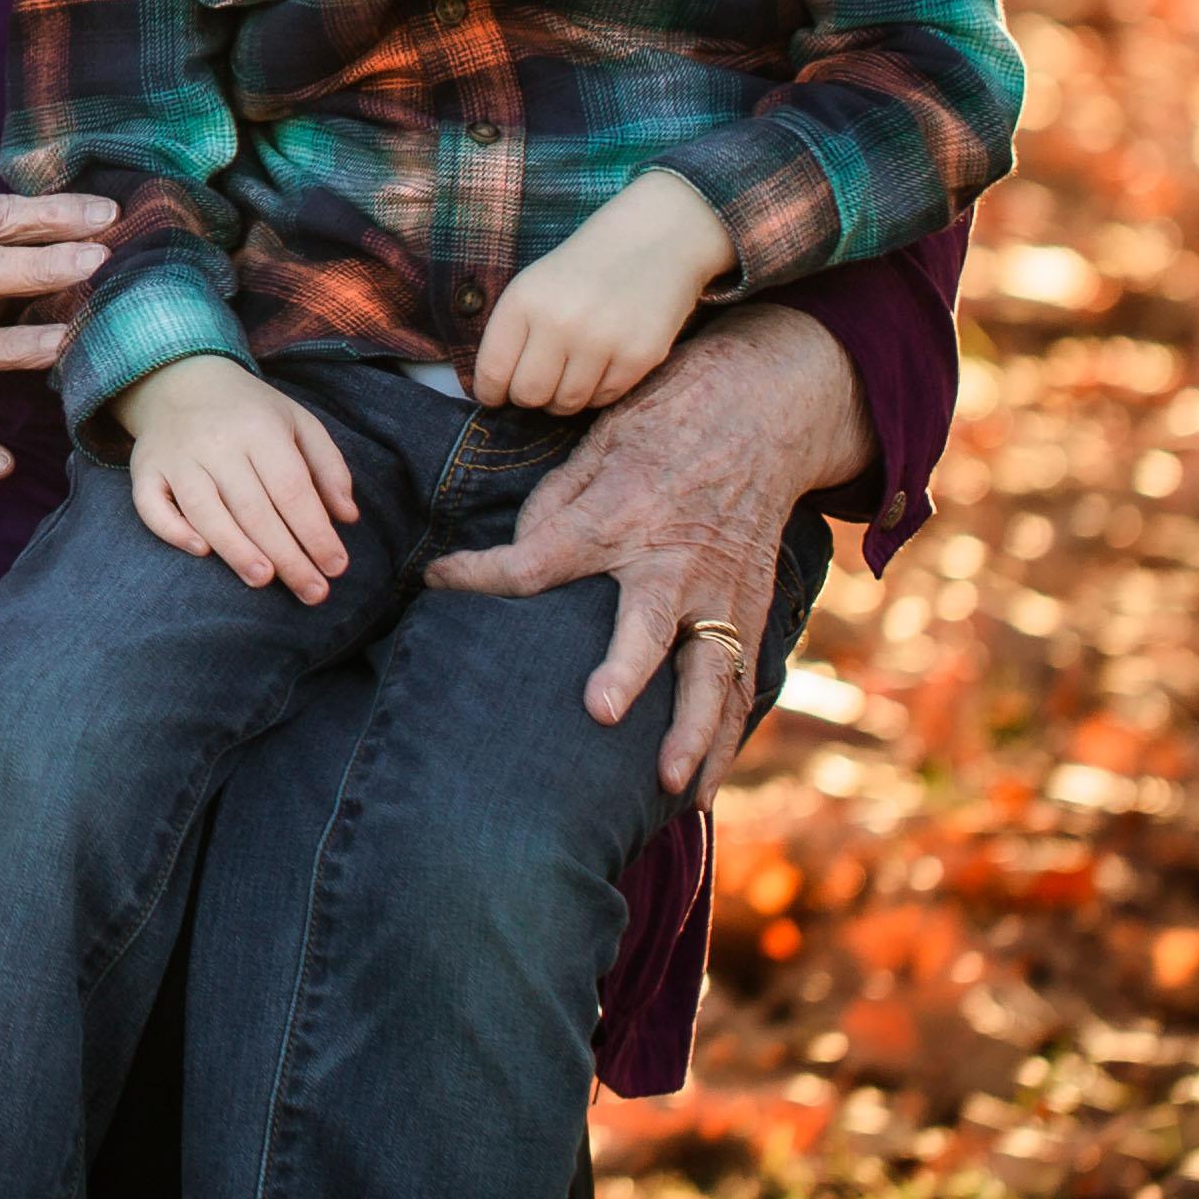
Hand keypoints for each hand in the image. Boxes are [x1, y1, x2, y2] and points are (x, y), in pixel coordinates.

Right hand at [112, 351, 356, 602]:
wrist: (181, 379)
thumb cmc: (250, 411)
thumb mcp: (298, 422)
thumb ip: (328, 467)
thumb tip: (347, 518)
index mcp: (260, 428)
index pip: (292, 490)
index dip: (315, 532)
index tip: (336, 567)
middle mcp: (216, 442)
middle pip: (254, 509)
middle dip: (287, 555)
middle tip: (312, 592)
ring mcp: (177, 457)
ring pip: (206, 512)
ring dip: (236, 550)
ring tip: (265, 580)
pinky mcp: (145, 469)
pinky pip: (152, 506)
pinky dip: (173, 530)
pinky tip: (200, 551)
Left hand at [427, 304, 867, 791]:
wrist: (762, 409)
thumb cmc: (665, 424)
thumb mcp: (598, 442)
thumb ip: (554, 505)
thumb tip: (514, 559)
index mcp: (620, 515)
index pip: (537, 557)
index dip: (480, 573)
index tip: (436, 581)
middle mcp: (672, 561)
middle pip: (647, 626)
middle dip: (627, 670)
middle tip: (604, 713)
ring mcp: (720, 590)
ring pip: (712, 673)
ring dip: (695, 734)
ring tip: (674, 790)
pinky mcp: (751, 607)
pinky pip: (742, 679)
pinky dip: (727, 733)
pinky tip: (704, 785)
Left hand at [472, 169, 732, 412]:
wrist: (657, 238)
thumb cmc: (585, 266)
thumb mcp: (534, 284)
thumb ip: (511, 333)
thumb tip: (493, 389)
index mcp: (524, 300)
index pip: (492, 372)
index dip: (490, 392)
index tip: (497, 395)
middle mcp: (560, 322)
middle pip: (528, 395)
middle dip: (528, 397)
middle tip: (539, 383)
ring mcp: (602, 341)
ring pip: (566, 404)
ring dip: (562, 399)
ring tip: (569, 374)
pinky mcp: (639, 356)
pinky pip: (603, 399)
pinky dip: (596, 392)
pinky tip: (599, 367)